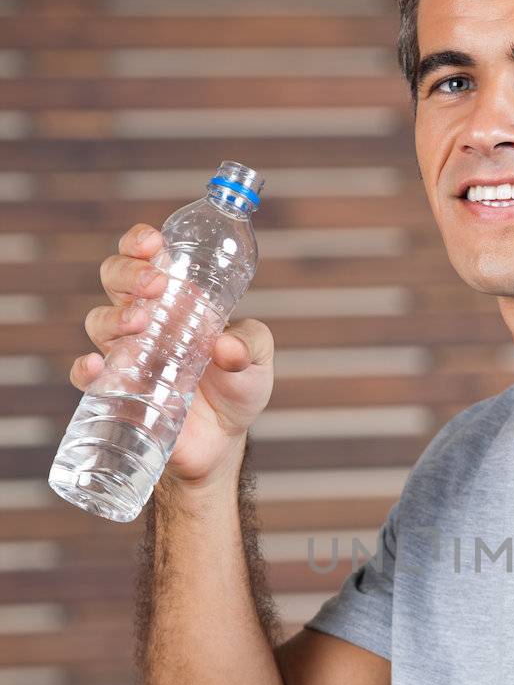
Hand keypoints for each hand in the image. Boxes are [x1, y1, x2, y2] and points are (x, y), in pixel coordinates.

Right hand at [70, 222, 275, 486]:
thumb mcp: (257, 361)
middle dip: (129, 273)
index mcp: (176, 300)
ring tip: (141, 323)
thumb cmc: (238, 388)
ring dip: (115, 316)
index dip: (141, 242)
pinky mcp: (116, 392)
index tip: (154, 243)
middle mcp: (145, 320)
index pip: (147, 256)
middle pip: (115, 278)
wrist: (224, 441)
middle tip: (155, 285)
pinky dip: (85, 368)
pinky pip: (87, 376)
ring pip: (99, 321)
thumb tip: (225, 347)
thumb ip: (251, 344)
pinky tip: (96, 365)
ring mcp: (126, 354)